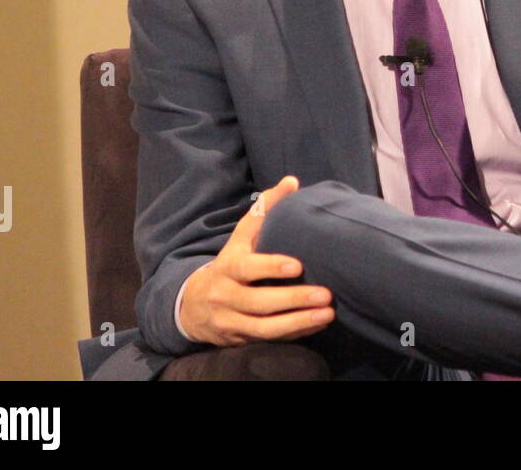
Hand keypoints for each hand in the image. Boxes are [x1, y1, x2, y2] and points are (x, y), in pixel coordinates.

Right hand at [178, 175, 334, 345]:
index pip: (247, 268)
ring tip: (327, 314)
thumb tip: (292, 181)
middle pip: (259, 302)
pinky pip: (268, 339)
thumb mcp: (241, 237)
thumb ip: (264, 210)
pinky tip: (316, 325)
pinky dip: (293, 334)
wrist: (193, 305)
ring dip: (297, 322)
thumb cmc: (230, 263)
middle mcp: (226, 295)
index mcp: (228, 266)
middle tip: (326, 295)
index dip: (271, 266)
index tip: (298, 265)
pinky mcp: (240, 340)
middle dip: (293, 299)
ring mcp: (231, 321)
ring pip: (264, 328)